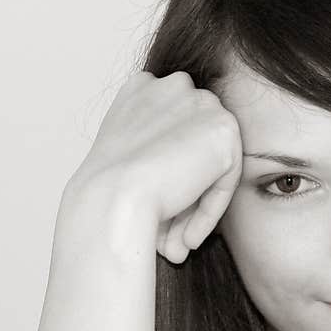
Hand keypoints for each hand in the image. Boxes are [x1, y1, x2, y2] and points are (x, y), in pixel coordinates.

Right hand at [68, 71, 242, 262]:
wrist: (110, 200)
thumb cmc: (103, 191)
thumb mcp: (124, 161)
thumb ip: (154, 156)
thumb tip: (180, 185)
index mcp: (141, 88)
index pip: (170, 133)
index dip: (165, 176)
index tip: (155, 211)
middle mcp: (172, 86)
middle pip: (193, 148)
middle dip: (184, 194)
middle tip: (170, 237)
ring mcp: (200, 104)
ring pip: (212, 165)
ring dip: (196, 207)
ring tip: (177, 244)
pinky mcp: (224, 130)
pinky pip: (227, 180)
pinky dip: (209, 212)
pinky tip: (187, 238)